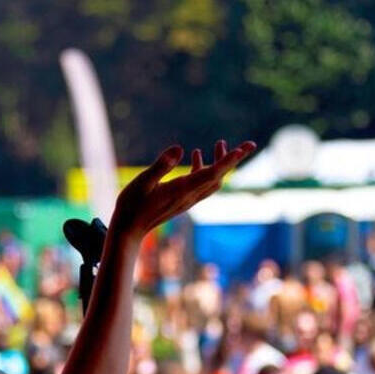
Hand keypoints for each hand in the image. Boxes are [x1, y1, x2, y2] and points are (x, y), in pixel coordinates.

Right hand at [110, 140, 255, 239]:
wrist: (129, 229)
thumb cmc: (132, 205)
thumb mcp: (143, 181)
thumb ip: (161, 165)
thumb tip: (179, 148)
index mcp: (182, 190)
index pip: (213, 173)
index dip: (230, 160)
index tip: (245, 148)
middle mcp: (189, 196)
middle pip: (219, 177)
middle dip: (232, 160)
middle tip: (245, 144)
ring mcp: (187, 200)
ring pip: (212, 181)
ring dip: (220, 164)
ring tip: (220, 144)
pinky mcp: (182, 201)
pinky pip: (202, 184)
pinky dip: (205, 169)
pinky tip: (194, 156)